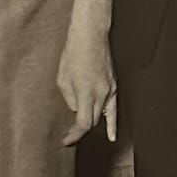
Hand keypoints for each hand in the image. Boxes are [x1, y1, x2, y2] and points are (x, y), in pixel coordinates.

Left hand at [57, 25, 116, 144]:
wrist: (90, 36)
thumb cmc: (73, 54)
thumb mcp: (62, 79)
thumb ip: (70, 99)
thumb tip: (76, 109)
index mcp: (86, 93)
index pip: (83, 123)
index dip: (75, 135)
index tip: (67, 140)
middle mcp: (101, 94)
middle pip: (93, 121)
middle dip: (81, 129)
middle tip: (69, 134)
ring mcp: (110, 90)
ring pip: (102, 115)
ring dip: (92, 123)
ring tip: (81, 132)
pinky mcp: (114, 85)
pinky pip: (113, 109)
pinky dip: (112, 123)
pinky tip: (112, 135)